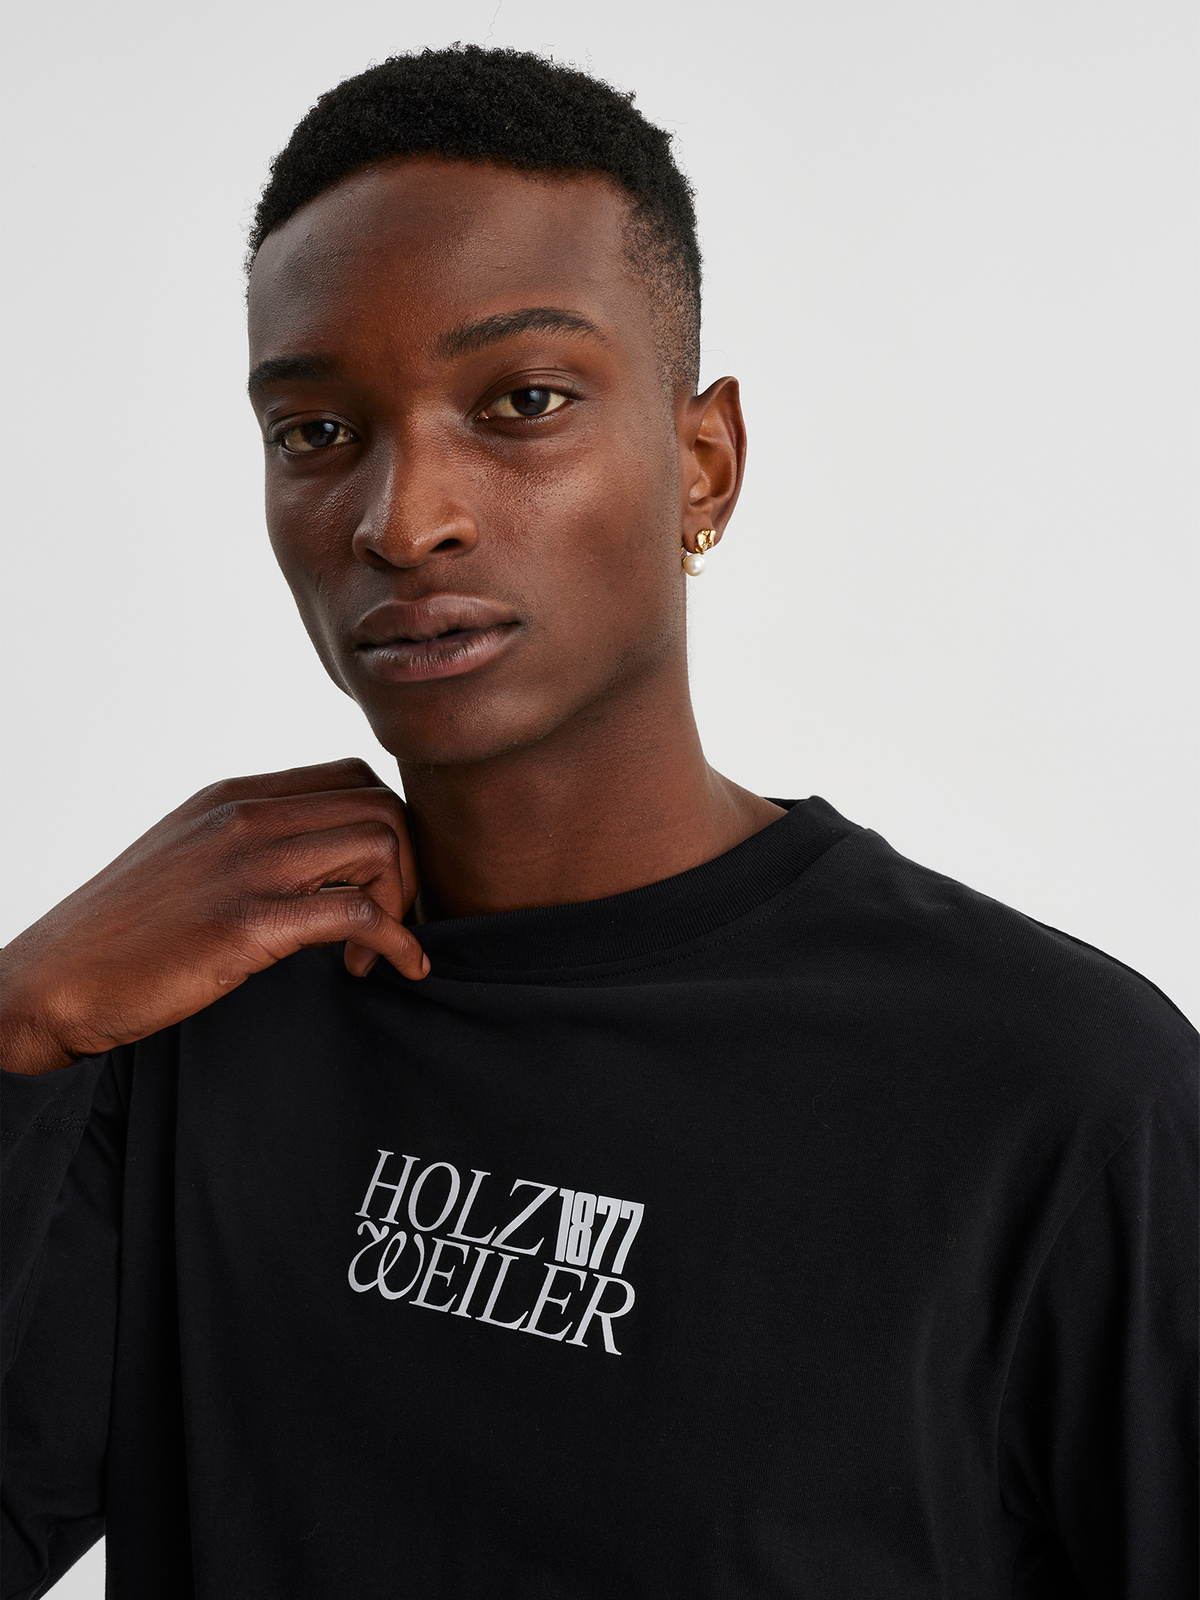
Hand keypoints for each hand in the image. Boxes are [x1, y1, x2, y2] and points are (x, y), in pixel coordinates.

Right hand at [0, 759, 426, 1075]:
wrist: (54, 983)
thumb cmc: (120, 935)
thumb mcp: (188, 859)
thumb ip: (247, 845)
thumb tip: (312, 862)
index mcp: (232, 798)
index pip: (350, 776)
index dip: (385, 826)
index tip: (376, 881)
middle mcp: (244, 817)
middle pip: (379, 804)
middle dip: (406, 864)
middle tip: (387, 918)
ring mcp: (247, 865)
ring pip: (380, 843)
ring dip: (400, 900)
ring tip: (371, 951)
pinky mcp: (248, 922)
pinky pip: (359, 913)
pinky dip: (396, 942)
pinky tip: (394, 969)